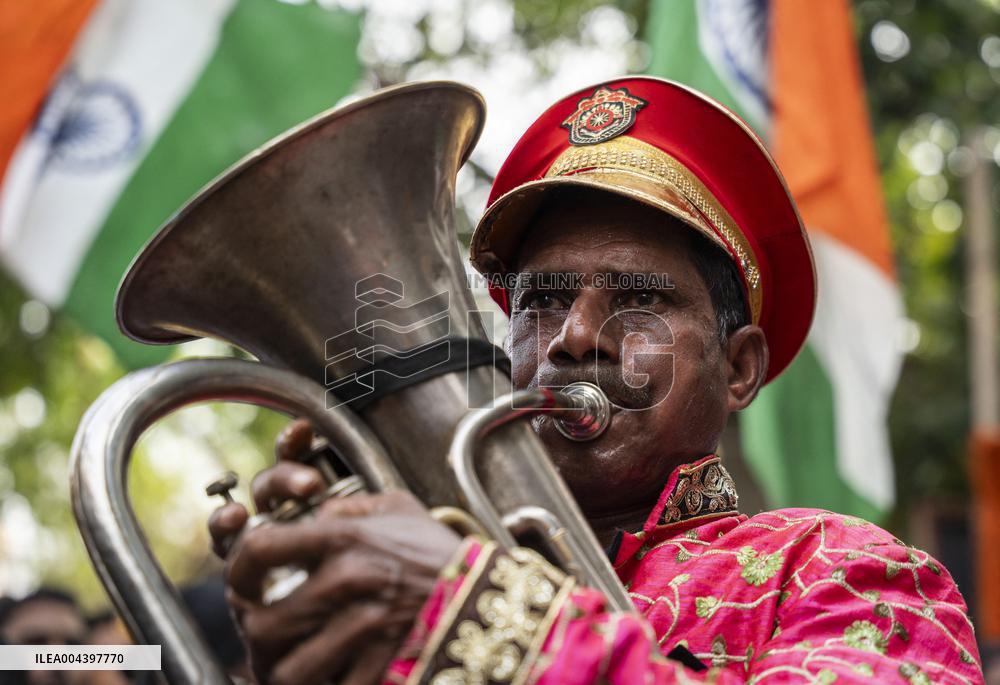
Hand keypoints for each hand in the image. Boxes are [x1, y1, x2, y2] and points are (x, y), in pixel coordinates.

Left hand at [208, 420, 461, 684]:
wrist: (494, 595)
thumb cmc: (442, 551)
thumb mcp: (400, 508)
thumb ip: (350, 507)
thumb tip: (312, 515)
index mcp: (344, 538)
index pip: (258, 551)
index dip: (236, 570)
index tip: (241, 582)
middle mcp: (347, 581)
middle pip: (263, 624)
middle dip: (253, 636)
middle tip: (259, 634)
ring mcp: (365, 628)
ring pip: (287, 670)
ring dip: (277, 673)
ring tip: (282, 665)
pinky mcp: (382, 663)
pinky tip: (323, 676)